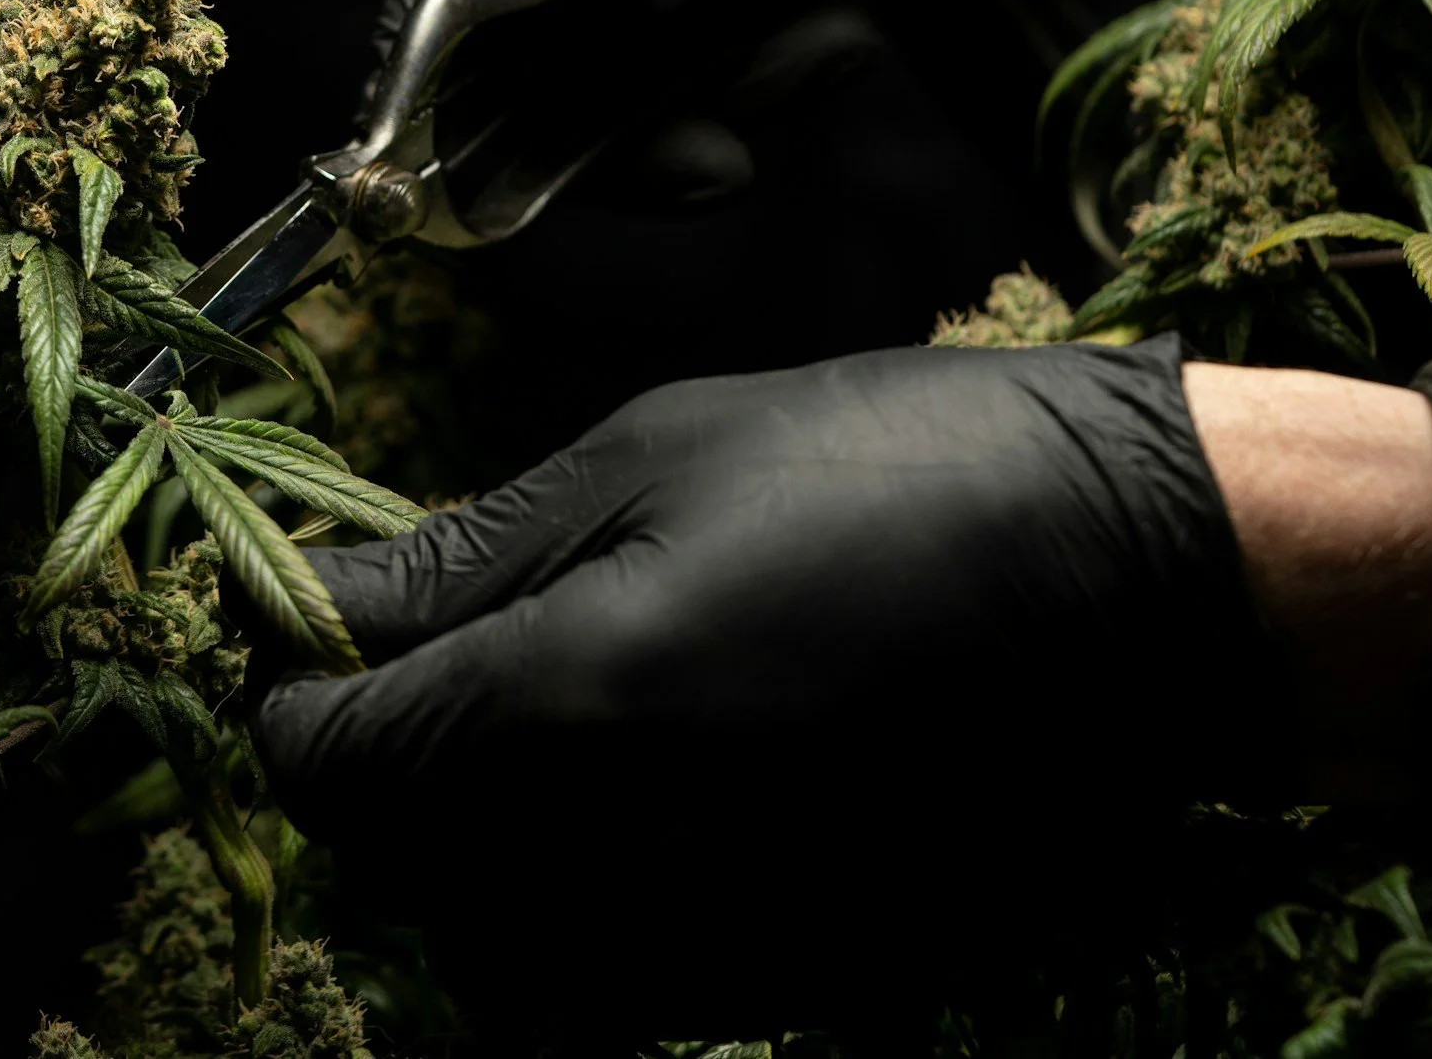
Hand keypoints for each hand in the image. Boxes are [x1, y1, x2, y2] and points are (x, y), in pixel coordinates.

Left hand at [247, 336, 1281, 1039]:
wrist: (1139, 580)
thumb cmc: (889, 470)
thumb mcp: (652, 456)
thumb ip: (465, 559)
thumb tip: (313, 606)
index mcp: (572, 705)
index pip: (325, 765)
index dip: (293, 694)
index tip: (316, 632)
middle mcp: (619, 856)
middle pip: (395, 859)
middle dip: (387, 754)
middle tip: (452, 643)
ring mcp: (710, 937)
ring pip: (491, 928)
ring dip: (479, 832)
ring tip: (566, 703)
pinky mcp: (783, 976)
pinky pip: (610, 967)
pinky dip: (585, 887)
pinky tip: (660, 775)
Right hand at [376, 0, 1041, 49]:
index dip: (473, 86)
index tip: (597, 174)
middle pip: (499, 30)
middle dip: (636, 109)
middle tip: (780, 115)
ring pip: (569, 54)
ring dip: (700, 86)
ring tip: (833, 48)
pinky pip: (625, 33)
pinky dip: (715, 59)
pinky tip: (817, 31)